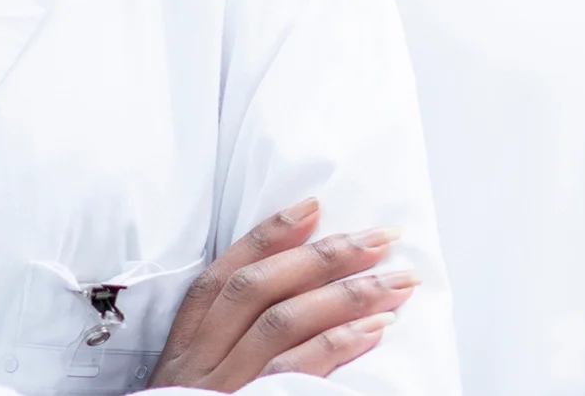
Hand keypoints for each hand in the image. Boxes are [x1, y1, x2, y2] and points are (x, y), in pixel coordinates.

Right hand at [145, 198, 415, 390]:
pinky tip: (376, 329)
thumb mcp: (199, 381)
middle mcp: (200, 362)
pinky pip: (294, 373)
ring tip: (397, 281)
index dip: (268, 236)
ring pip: (283, 323)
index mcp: (187, 347)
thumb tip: (306, 292)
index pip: (224, 276)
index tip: (315, 206)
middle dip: (326, 255)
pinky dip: (337, 345)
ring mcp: (223, 388)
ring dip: (347, 295)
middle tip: (382, 237)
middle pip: (260, 289)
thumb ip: (234, 340)